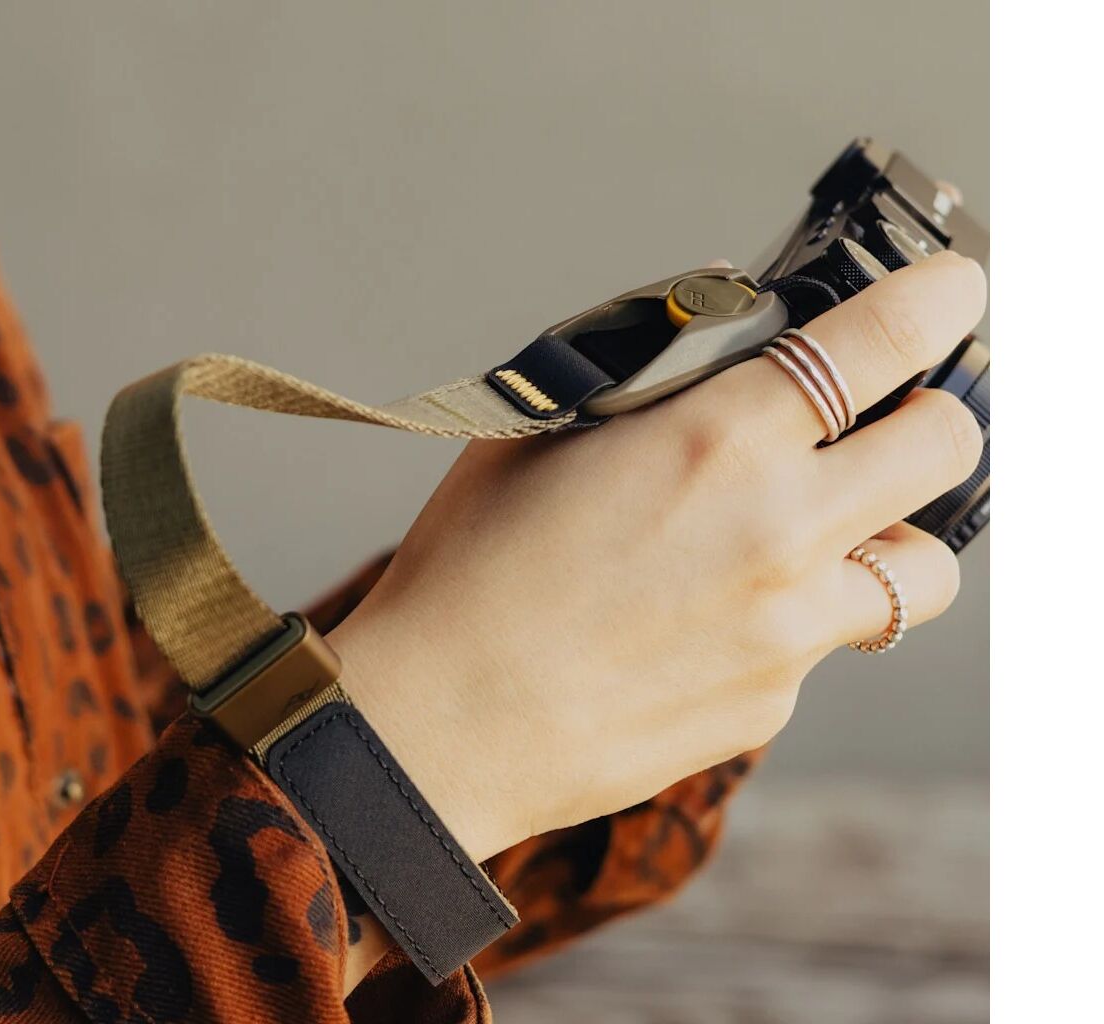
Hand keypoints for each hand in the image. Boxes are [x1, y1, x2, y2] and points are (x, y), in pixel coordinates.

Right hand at [327, 250, 985, 865]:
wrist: (440, 726)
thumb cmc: (469, 573)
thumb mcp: (537, 431)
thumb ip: (643, 367)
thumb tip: (723, 321)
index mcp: (717, 440)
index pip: (885, 340)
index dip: (939, 299)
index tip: (952, 292)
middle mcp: (779, 532)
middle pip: (947, 448)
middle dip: (934, 417)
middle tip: (888, 420)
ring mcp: (790, 631)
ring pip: (922, 569)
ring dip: (889, 535)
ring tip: (814, 537)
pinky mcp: (773, 705)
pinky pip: (831, 644)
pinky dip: (800, 616)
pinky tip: (713, 620)